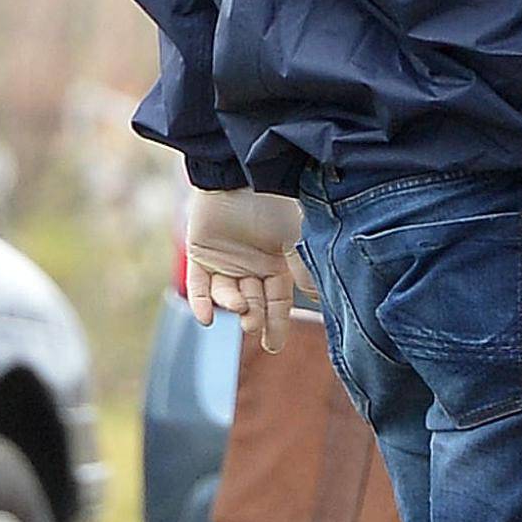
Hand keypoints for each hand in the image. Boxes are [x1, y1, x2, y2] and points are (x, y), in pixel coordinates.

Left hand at [185, 185, 303, 351]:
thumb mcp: (296, 239)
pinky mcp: (200, 253)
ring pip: (227, 294)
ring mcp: (224, 260)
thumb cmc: (274, 204)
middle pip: (252, 302)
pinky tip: (206, 319)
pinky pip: (198, 285)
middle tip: (254, 325)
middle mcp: (250, 266)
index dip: (276, 324)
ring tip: (240, 306)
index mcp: (275, 264)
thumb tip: (323, 300)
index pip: (276, 302)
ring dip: (232, 305)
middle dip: (254, 317)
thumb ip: (304, 270)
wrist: (242, 174)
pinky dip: (200, 302)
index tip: (274, 347)